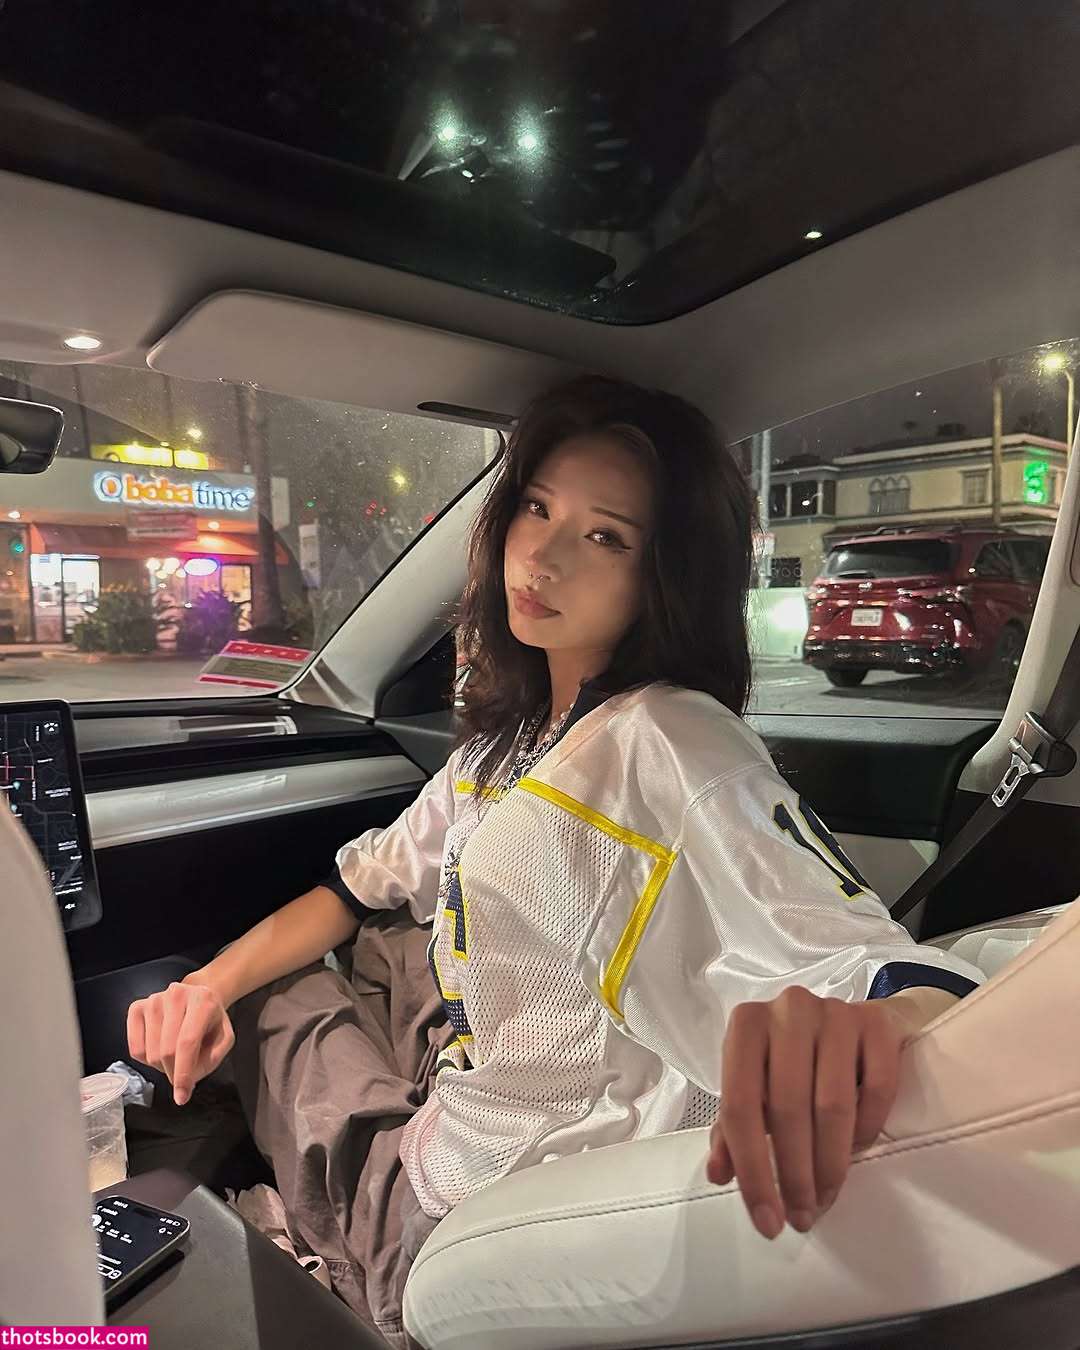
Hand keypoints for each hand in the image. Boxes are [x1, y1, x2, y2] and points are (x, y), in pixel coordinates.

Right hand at [126, 979, 234, 1106]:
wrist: (197, 996)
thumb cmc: (210, 1020)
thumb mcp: (224, 1038)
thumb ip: (212, 1059)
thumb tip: (187, 1081)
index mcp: (203, 1001)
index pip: (187, 1042)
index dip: (183, 1072)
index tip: (182, 1096)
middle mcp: (176, 995)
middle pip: (166, 1050)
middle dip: (174, 1072)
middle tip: (183, 1073)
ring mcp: (154, 1000)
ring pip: (150, 1052)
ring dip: (161, 1066)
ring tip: (174, 1055)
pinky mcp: (136, 1007)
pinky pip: (135, 1049)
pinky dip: (146, 1059)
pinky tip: (159, 1049)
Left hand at [706, 987, 908, 1238]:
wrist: (855, 1023)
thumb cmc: (794, 1062)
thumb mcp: (756, 1089)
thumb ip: (732, 1130)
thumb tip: (718, 1173)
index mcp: (746, 1025)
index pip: (740, 1105)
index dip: (752, 1170)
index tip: (767, 1220)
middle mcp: (788, 1010)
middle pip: (787, 1108)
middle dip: (794, 1175)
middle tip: (801, 1216)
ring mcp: (835, 1011)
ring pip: (833, 1104)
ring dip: (830, 1164)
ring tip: (826, 1198)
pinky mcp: (877, 1022)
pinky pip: (876, 1088)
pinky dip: (867, 1129)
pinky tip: (857, 1149)